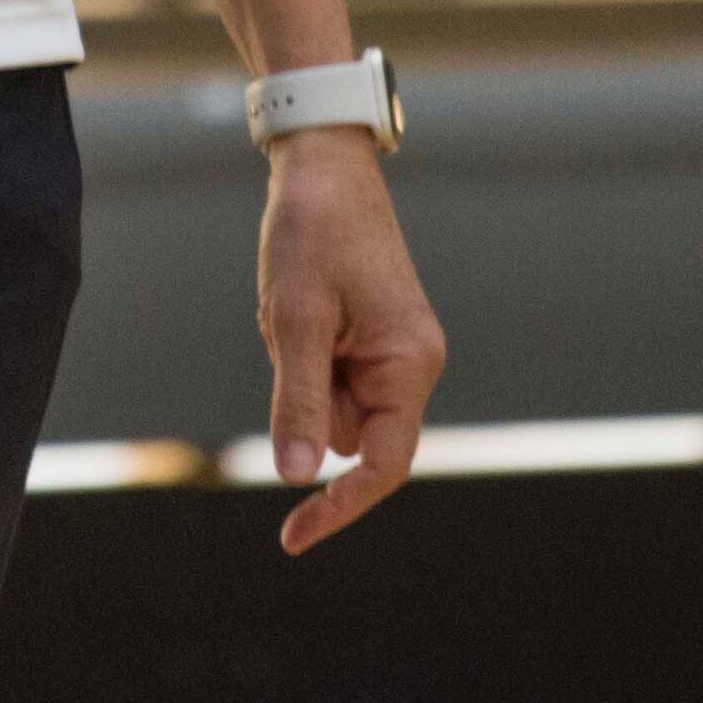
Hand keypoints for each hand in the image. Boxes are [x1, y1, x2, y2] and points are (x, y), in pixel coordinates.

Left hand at [256, 130, 444, 554]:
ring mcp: (395, 351)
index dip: (339, 506)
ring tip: (295, 307)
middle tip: (288, 330)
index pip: (382, 464)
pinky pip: (329, 373)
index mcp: (410, 364)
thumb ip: (298, 401)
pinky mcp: (374, 338)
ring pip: (332, 405)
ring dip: (301, 373)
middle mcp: (414, 364)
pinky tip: (300, 303)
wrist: (323, 165)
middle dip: (306, 402)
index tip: (292, 537)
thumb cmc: (313, 232)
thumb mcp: (294, 319)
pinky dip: (304, 353)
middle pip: (349, 433)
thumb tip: (297, 479)